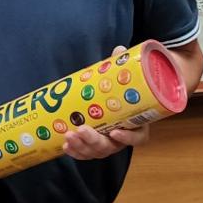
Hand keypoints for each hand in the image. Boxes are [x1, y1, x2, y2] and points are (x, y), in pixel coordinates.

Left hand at [63, 45, 150, 160]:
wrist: (118, 101)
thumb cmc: (125, 92)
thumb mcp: (125, 80)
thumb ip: (122, 67)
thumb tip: (118, 50)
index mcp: (137, 125)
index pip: (137, 138)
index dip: (127, 138)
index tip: (115, 132)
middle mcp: (123, 138)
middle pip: (111, 147)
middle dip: (94, 141)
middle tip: (81, 130)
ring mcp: (109, 144)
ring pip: (96, 152)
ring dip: (82, 146)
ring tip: (68, 136)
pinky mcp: (95, 146)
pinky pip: (86, 153)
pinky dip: (76, 151)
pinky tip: (65, 146)